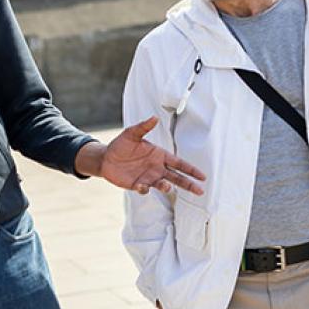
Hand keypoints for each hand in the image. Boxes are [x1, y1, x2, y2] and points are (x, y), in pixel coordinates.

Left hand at [78, 117, 205, 195]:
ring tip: (167, 187)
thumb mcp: (131, 134)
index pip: (179, 163)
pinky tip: (143, 187)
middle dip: (189, 184)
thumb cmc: (121, 145)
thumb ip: (143, 127)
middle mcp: (156, 168)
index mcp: (159, 156)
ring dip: (166, 187)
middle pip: (177, 177)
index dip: (191, 170)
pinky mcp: (137, 185)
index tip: (202, 176)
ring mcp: (148, 178)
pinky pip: (144, 189)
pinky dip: (145, 189)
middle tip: (200, 191)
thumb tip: (154, 118)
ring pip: (162, 185)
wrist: (105, 158)